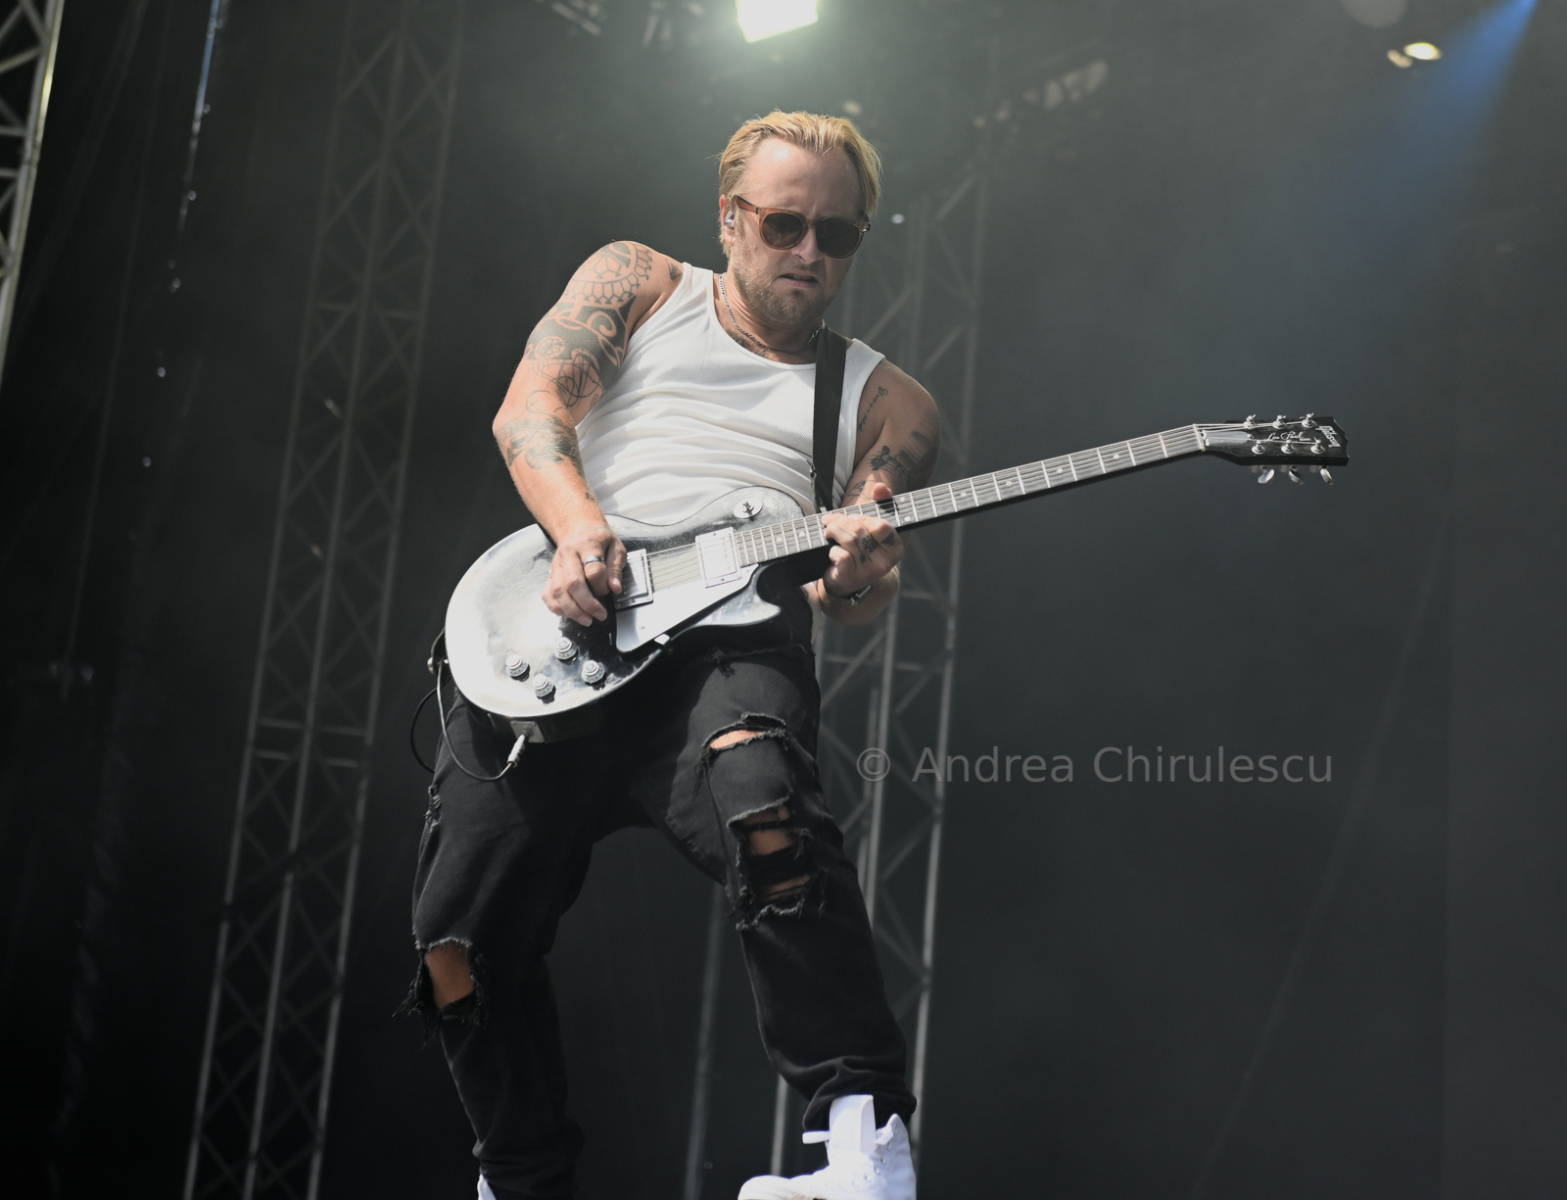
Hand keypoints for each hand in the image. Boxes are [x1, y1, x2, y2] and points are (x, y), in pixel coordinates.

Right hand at [544, 522, 624, 625]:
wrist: (578, 529)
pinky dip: (556, 608)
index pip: (593, 570)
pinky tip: (569, 614)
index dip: (602, 585)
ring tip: (587, 620)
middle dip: (587, 604)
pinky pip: (547, 594)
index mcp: (587, 544)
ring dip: (572, 610)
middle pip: (573, 583)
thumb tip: (614, 588)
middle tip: (600, 615)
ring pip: (558, 591)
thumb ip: (616, 568)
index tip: (610, 591)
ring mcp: (556, 565)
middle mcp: (568, 555)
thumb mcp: (616, 548)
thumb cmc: (599, 539)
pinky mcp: (550, 574)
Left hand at [819, 481, 903, 599]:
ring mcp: (868, 572)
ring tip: (828, 532)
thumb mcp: (872, 526)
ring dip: (833, 532)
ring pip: (849, 541)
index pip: (881, 525)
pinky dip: (833, 550)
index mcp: (895, 549)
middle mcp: (885, 563)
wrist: (849, 581)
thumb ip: (880, 503)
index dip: (863, 518)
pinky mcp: (850, 578)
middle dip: (841, 522)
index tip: (853, 517)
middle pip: (860, 530)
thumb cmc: (861, 549)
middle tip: (831, 522)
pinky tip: (832, 552)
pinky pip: (841, 556)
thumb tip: (879, 487)